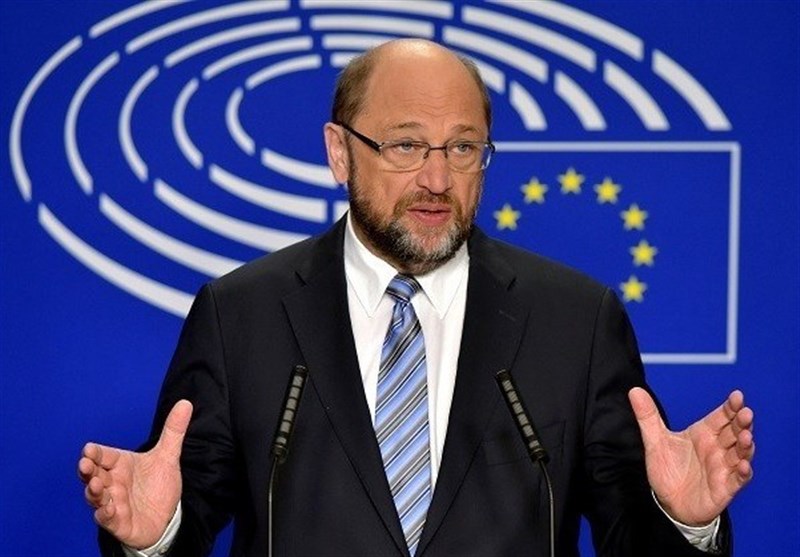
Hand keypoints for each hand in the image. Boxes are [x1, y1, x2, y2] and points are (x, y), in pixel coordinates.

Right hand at [78, 400, 191, 548]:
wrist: (165, 516)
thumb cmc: (158, 485)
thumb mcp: (168, 456)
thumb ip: (173, 431)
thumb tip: (185, 403)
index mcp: (121, 465)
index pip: (103, 456)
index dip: (95, 453)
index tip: (89, 449)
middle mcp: (113, 483)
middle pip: (94, 475)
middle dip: (87, 470)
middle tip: (86, 464)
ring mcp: (113, 503)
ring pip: (97, 497)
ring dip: (94, 492)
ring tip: (97, 484)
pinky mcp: (118, 522)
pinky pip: (107, 519)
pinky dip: (105, 515)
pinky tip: (107, 510)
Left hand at [628, 388, 753, 525]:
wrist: (669, 503)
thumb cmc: (667, 470)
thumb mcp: (655, 441)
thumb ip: (647, 416)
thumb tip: (635, 390)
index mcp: (704, 434)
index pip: (721, 417)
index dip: (731, 407)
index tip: (738, 396)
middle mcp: (717, 448)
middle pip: (735, 432)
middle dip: (742, 422)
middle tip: (746, 413)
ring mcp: (723, 467)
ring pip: (740, 453)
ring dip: (745, 445)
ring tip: (746, 436)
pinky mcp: (725, 487)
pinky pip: (738, 479)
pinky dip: (743, 472)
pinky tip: (743, 465)